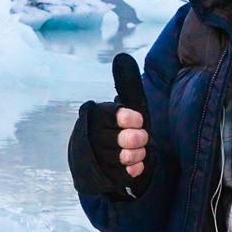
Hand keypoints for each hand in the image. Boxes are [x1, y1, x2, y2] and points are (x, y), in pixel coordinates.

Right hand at [68, 52, 153, 197]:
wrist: (103, 156)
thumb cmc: (118, 126)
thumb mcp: (124, 105)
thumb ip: (125, 84)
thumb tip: (122, 57)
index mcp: (94, 115)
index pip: (112, 116)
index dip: (128, 118)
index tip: (138, 120)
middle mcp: (89, 136)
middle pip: (119, 138)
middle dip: (136, 138)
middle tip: (142, 137)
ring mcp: (93, 158)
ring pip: (119, 157)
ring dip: (136, 154)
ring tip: (139, 150)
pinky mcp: (99, 175)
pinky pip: (120, 174)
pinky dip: (132, 169)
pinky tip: (136, 165)